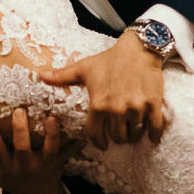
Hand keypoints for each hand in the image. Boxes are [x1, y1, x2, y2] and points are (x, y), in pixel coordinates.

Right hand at [0, 109, 83, 193]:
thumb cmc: (11, 180)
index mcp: (6, 166)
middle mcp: (23, 166)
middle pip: (21, 147)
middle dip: (20, 129)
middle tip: (19, 110)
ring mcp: (42, 165)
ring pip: (48, 149)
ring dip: (51, 134)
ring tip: (52, 117)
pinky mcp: (57, 164)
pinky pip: (68, 153)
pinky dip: (76, 144)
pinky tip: (83, 133)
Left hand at [38, 32, 168, 148]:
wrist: (138, 48)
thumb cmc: (110, 59)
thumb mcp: (84, 68)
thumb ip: (62, 76)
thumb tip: (39, 75)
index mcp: (98, 104)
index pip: (95, 134)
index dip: (99, 143)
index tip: (102, 145)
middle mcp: (116, 109)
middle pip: (117, 138)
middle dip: (117, 138)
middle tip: (119, 133)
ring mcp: (135, 108)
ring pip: (134, 135)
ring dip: (133, 136)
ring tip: (132, 131)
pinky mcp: (153, 105)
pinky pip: (154, 128)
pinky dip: (153, 134)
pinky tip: (151, 135)